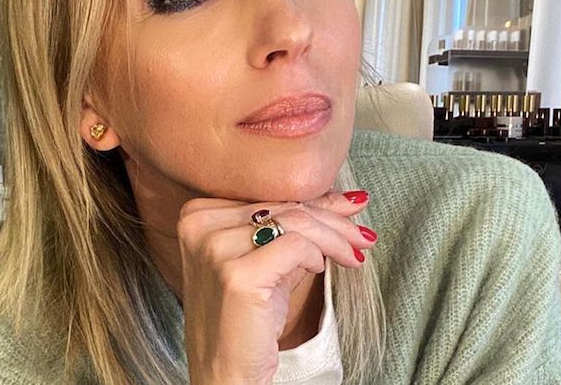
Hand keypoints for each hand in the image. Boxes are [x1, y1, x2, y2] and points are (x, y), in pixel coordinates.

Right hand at [178, 191, 375, 383]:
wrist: (226, 374)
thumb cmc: (247, 318)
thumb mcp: (270, 259)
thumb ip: (297, 225)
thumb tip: (350, 198)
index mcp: (197, 215)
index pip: (268, 194)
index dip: (315, 201)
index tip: (351, 209)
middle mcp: (199, 226)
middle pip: (283, 205)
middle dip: (333, 220)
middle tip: (363, 237)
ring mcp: (215, 249)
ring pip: (295, 222)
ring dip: (334, 238)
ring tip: (354, 254)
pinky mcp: (237, 275)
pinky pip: (295, 246)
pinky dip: (316, 256)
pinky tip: (320, 269)